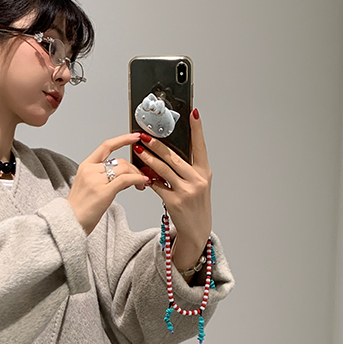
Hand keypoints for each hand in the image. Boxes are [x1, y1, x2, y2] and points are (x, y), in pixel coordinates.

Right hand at [67, 132, 149, 234]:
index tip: (135, 136)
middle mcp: (90, 170)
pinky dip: (137, 179)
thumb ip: (103, 177)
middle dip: (135, 168)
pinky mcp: (104, 192)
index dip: (122, 139)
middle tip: (142, 178)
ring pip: (125, 169)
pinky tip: (142, 183)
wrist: (69, 222)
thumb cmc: (79, 209)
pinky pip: (126, 180)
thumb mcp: (88, 186)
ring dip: (137, 175)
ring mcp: (96, 180)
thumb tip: (124, 174)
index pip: (106, 146)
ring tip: (142, 184)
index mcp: (86, 166)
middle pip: (120, 161)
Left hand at [134, 110, 211, 266]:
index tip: (193, 113)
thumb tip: (168, 151)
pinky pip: (157, 186)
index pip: (200, 146)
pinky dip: (147, 179)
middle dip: (158, 145)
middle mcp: (197, 180)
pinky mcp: (174, 201)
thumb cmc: (196, 204)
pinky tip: (140, 173)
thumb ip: (187, 168)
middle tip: (145, 136)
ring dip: (147, 159)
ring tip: (138, 151)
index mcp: (204, 172)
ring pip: (162, 170)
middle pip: (174, 157)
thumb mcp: (198, 184)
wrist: (197, 230)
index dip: (197, 129)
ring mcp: (186, 191)